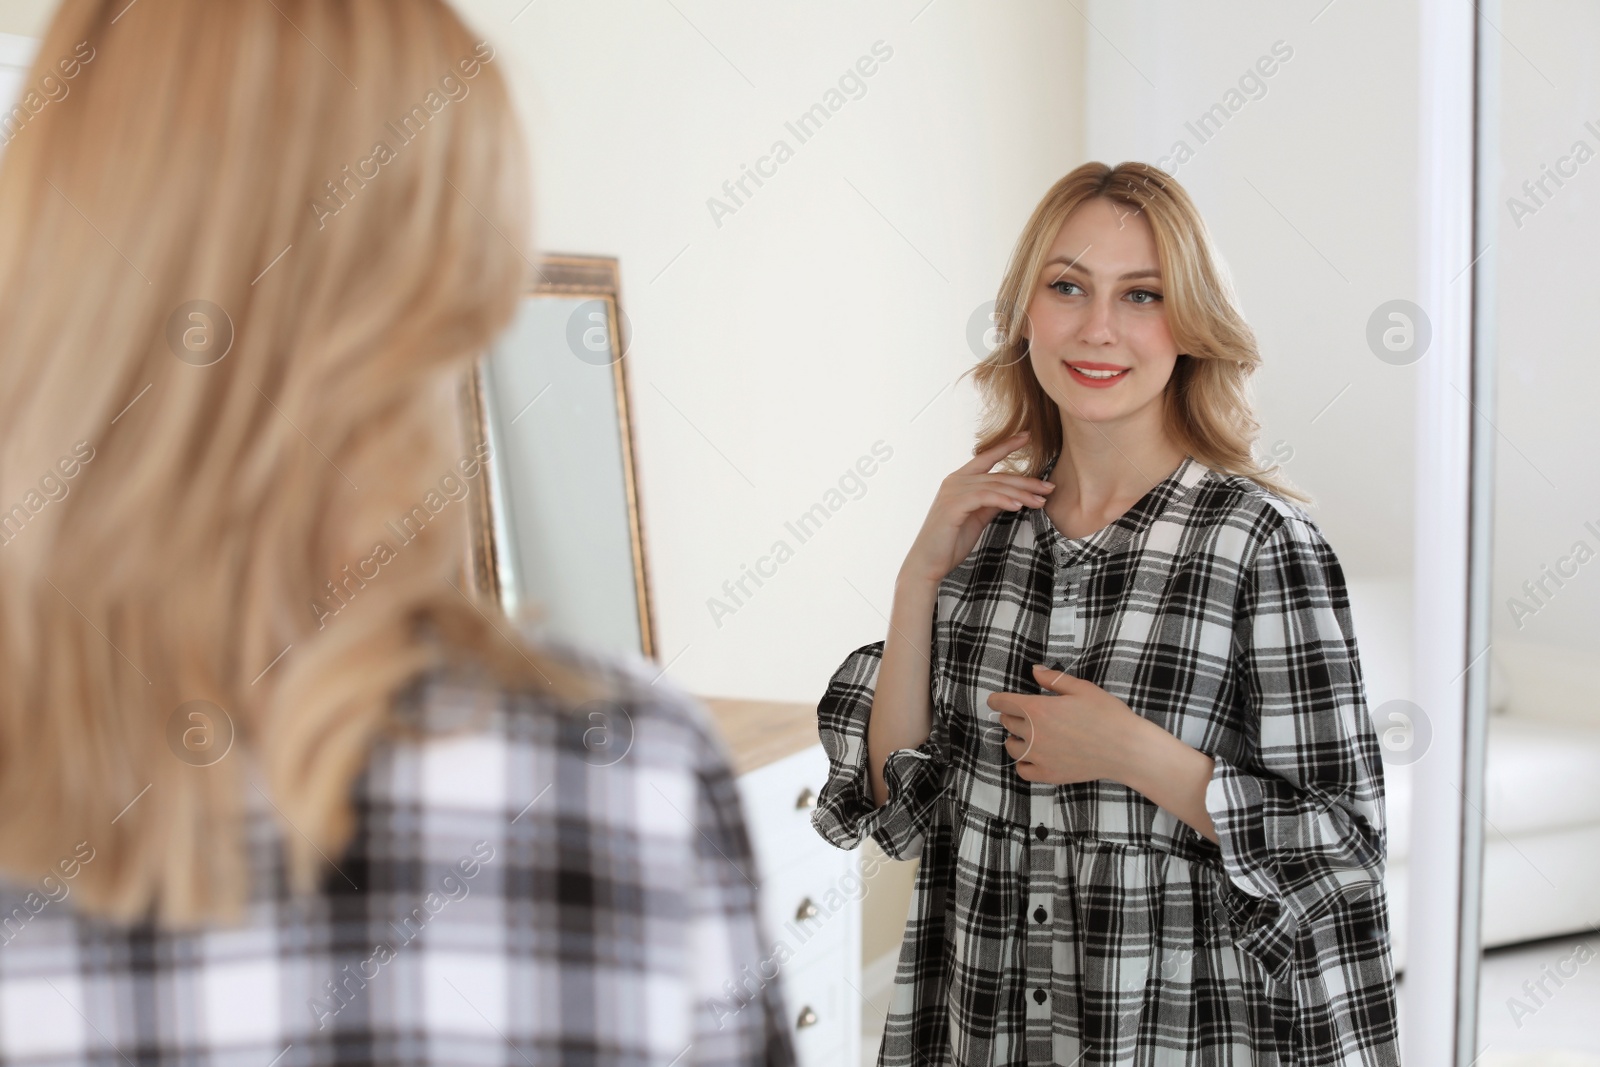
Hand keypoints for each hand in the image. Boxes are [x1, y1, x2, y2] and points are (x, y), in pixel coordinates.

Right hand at [898, 431, 1055, 588]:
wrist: (927, 563)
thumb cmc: (949, 542)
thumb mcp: (976, 518)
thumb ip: (990, 503)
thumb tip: (1011, 496)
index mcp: (959, 481)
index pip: (986, 458)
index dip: (1007, 445)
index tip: (1027, 436)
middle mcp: (955, 481)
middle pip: (997, 475)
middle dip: (1026, 481)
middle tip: (1049, 487)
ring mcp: (953, 492)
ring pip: (994, 486)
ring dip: (1021, 493)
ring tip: (1040, 501)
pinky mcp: (953, 505)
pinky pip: (984, 497)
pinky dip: (1004, 500)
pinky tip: (1019, 506)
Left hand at [990, 664, 1220, 842]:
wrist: (1126, 749)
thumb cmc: (1107, 714)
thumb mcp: (1082, 688)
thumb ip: (1053, 679)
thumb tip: (1034, 670)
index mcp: (1037, 709)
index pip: (1002, 703)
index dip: (998, 699)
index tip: (999, 700)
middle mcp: (1032, 733)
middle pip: (1007, 722)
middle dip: (1012, 716)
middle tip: (1026, 714)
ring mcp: (1039, 756)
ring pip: (1011, 747)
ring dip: (1016, 739)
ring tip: (1030, 735)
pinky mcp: (1048, 775)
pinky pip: (1022, 770)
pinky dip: (1024, 763)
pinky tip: (1035, 757)